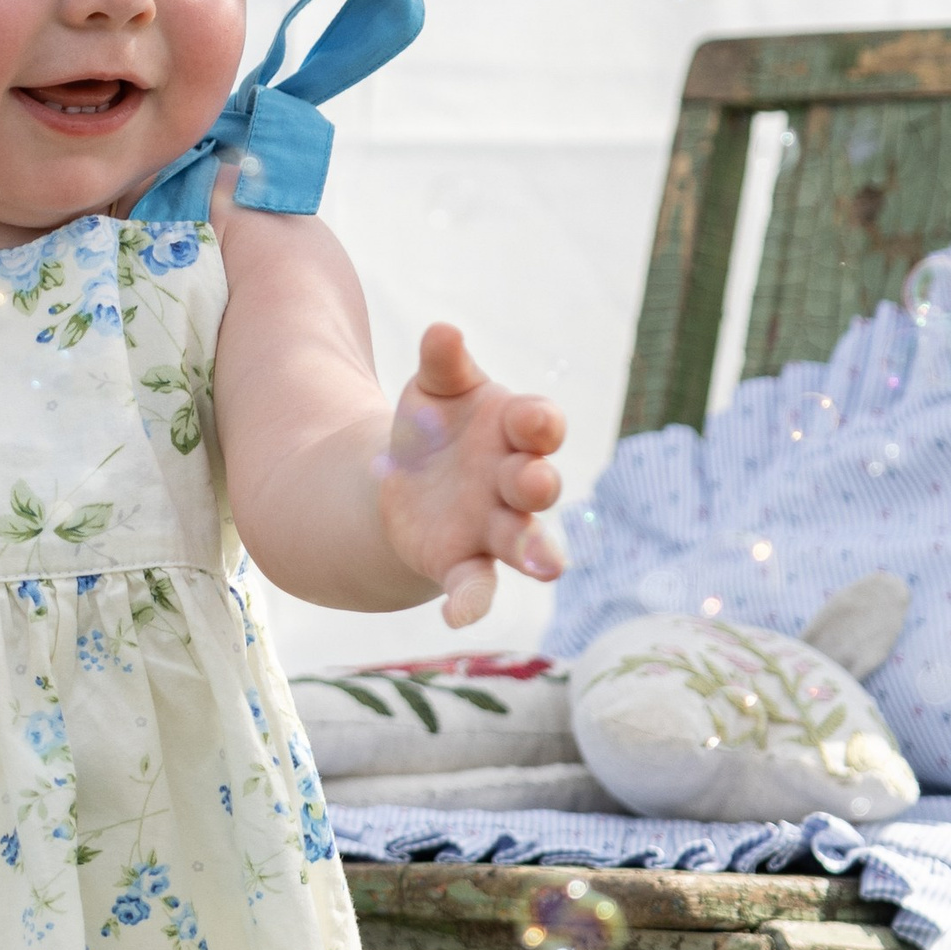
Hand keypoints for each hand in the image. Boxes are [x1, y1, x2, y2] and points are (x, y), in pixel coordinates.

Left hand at [377, 327, 564, 627]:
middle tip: (534, 483)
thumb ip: (441, 362)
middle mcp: (513, 480)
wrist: (402, 479)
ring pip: (523, 541)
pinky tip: (457, 618)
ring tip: (548, 568)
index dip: (539, 423)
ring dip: (536, 552)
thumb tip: (442, 331)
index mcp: (513, 429)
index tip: (530, 421)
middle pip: (538, 483)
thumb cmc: (435, 424)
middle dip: (539, 482)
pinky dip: (472, 602)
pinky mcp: (463, 561)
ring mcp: (493, 525)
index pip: (540, 425)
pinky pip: (476, 584)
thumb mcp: (433, 388)